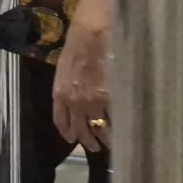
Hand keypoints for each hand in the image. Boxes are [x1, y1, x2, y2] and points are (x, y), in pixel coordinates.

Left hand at [54, 15, 111, 151]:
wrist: (91, 35)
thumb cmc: (76, 47)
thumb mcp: (63, 71)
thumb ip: (67, 89)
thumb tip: (74, 102)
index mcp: (60, 94)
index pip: (61, 121)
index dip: (68, 133)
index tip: (72, 139)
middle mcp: (74, 102)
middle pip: (81, 130)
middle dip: (88, 141)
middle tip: (95, 147)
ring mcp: (93, 101)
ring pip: (99, 129)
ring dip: (105, 139)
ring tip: (110, 143)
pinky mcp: (111, 98)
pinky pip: (113, 119)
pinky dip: (118, 127)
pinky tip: (122, 130)